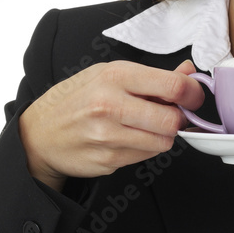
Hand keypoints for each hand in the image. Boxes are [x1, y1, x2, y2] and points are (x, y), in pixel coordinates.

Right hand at [18, 59, 203, 191]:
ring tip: (144, 126)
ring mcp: (108, 136)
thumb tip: (188, 72)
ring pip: (162, 142)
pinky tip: (127, 138)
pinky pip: (145, 157)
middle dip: (178, 119)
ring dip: (161, 136)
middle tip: (171, 114)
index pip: (173, 86)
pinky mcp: (108, 161)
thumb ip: (152, 77)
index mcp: (115, 76)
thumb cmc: (76, 99)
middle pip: (172, 120)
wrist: (40, 132)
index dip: (192, 93)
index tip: (193, 97)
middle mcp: (110, 105)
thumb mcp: (109, 75)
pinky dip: (144, 148)